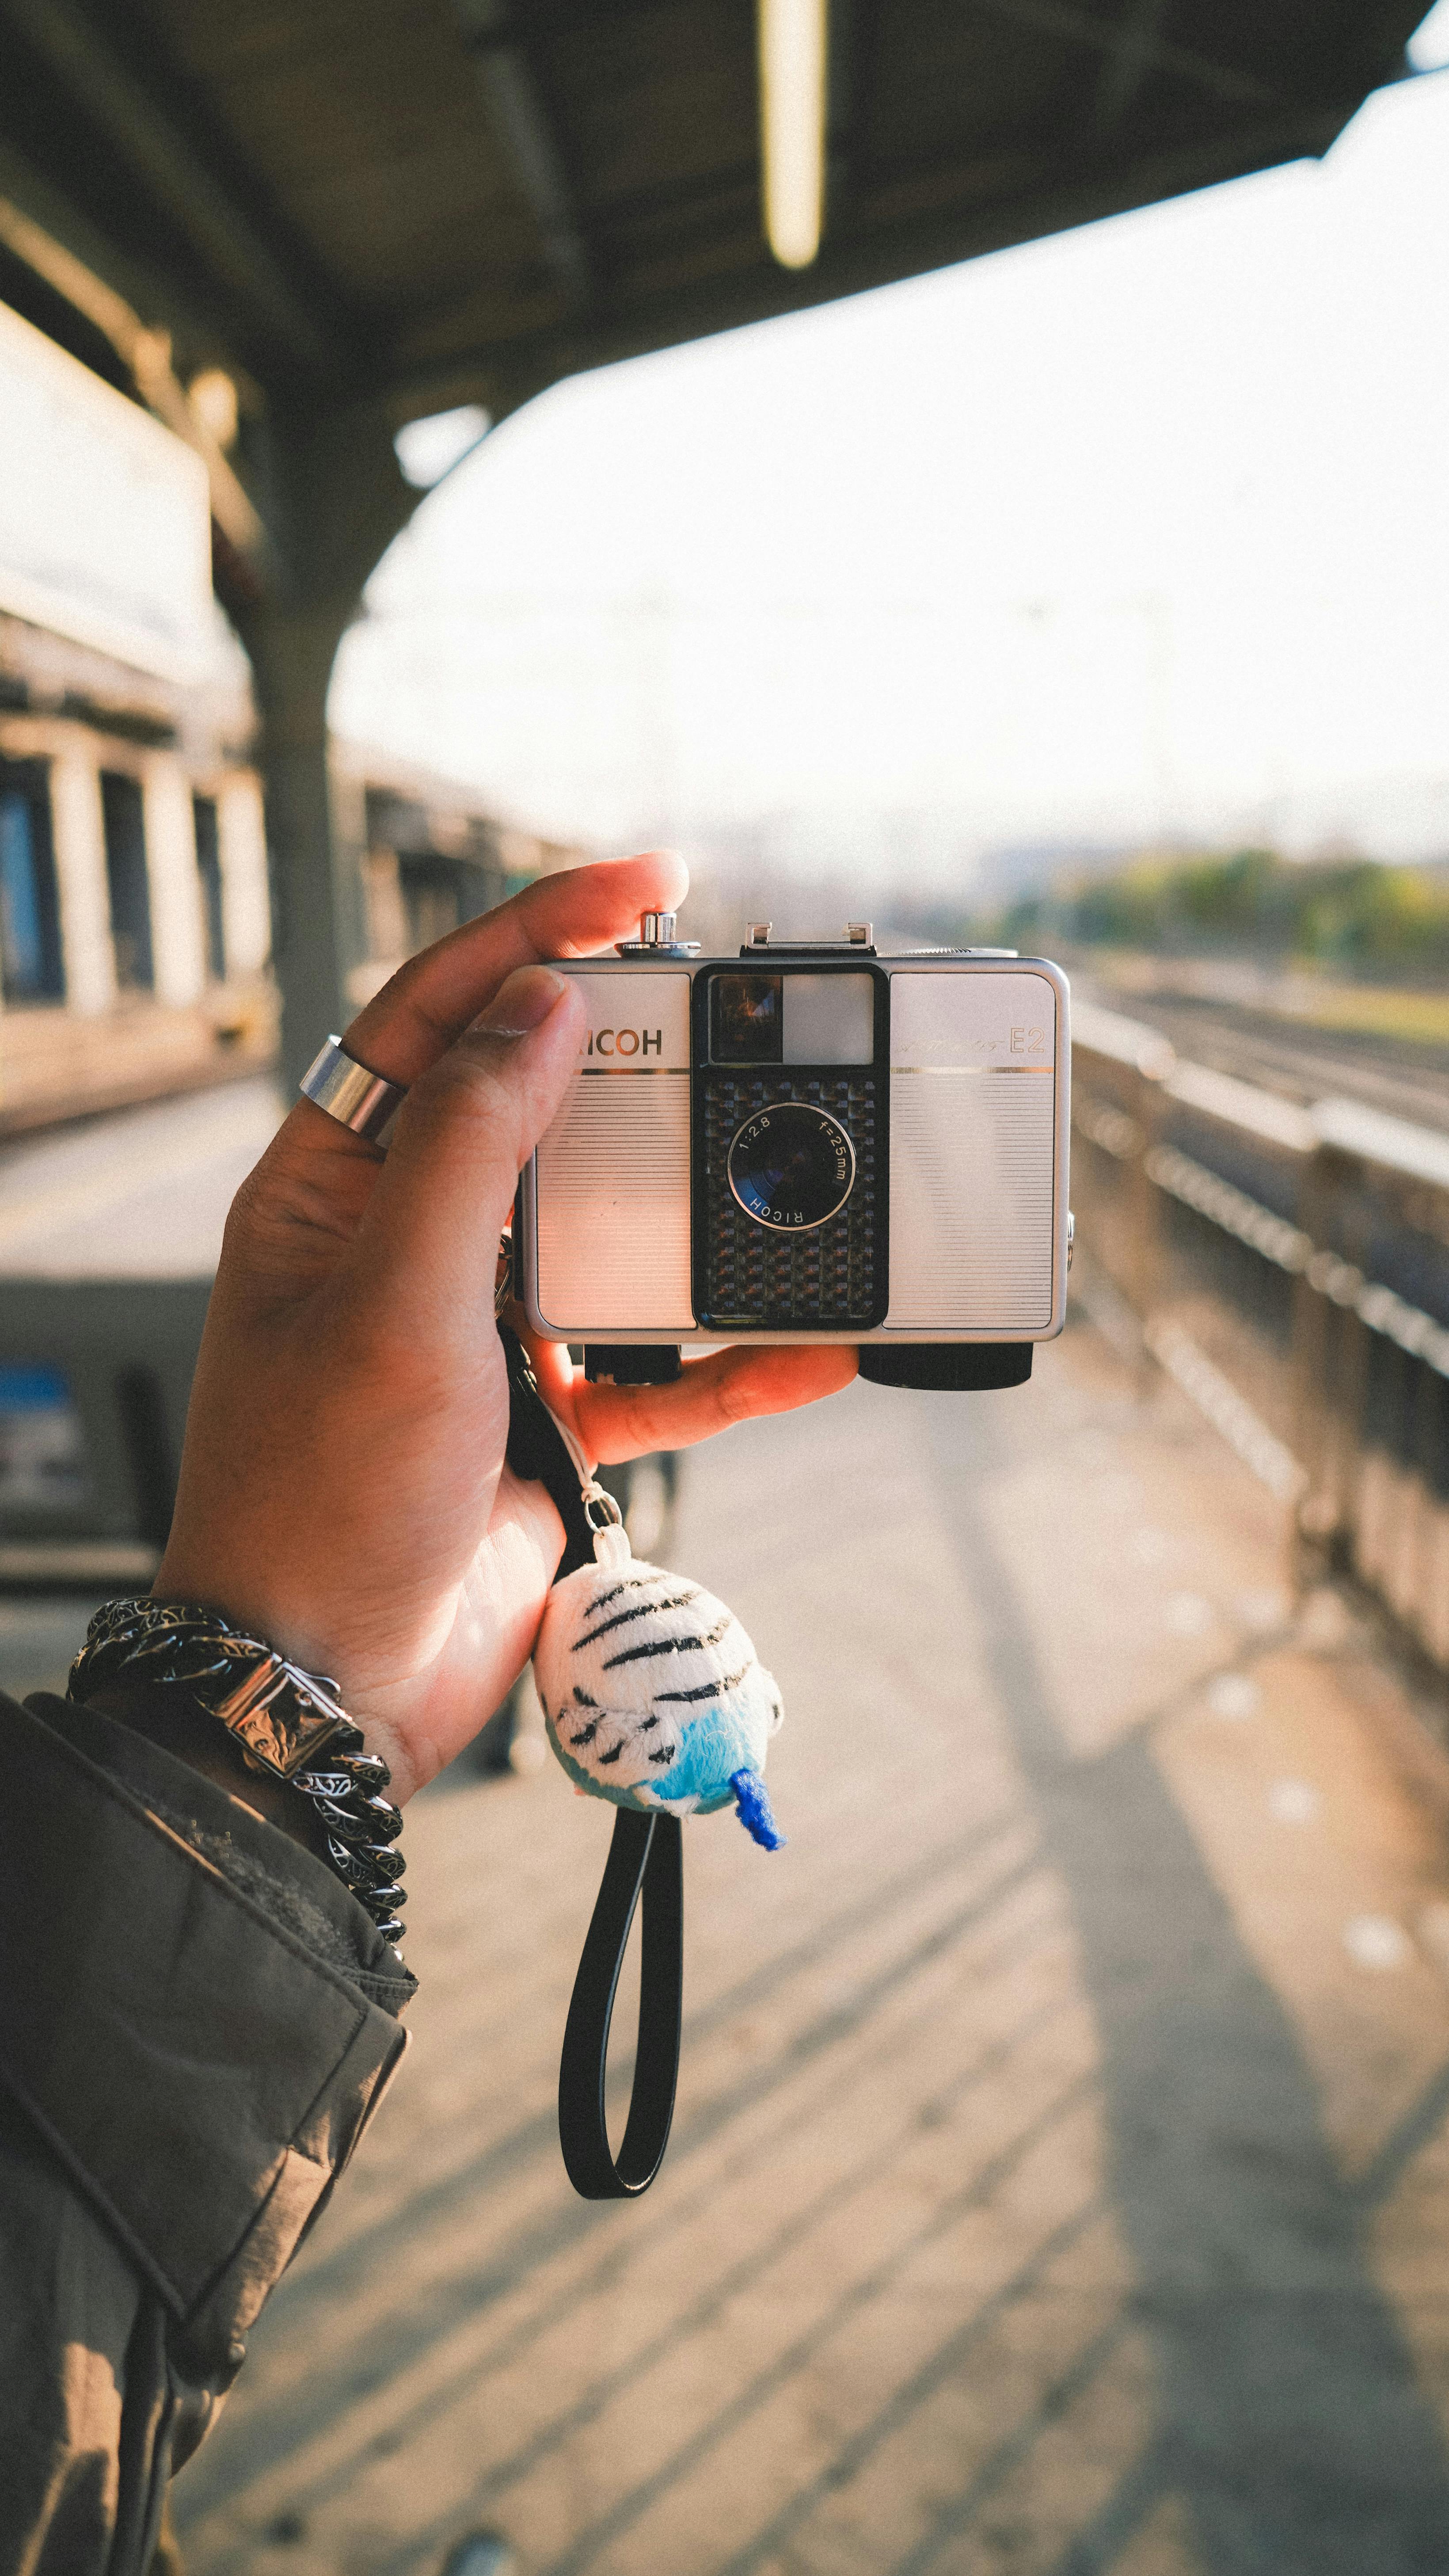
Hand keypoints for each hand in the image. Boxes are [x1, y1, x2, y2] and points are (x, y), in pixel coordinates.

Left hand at [153, 853, 855, 1800]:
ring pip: (616, 1234)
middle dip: (637, 1058)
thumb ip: (465, 1146)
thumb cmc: (315, 1499)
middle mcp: (409, 1242)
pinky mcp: (547, 1417)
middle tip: (734, 1012)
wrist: (326, 1689)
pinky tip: (813, 1347)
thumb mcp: (389, 1300)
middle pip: (538, 1106)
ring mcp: (484, 1330)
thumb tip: (539, 1004)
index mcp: (334, 1188)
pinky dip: (736, 1361)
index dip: (535, 932)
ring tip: (786, 1164)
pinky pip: (662, 1368)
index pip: (435, 1016)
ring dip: (701, 1212)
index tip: (642, 884)